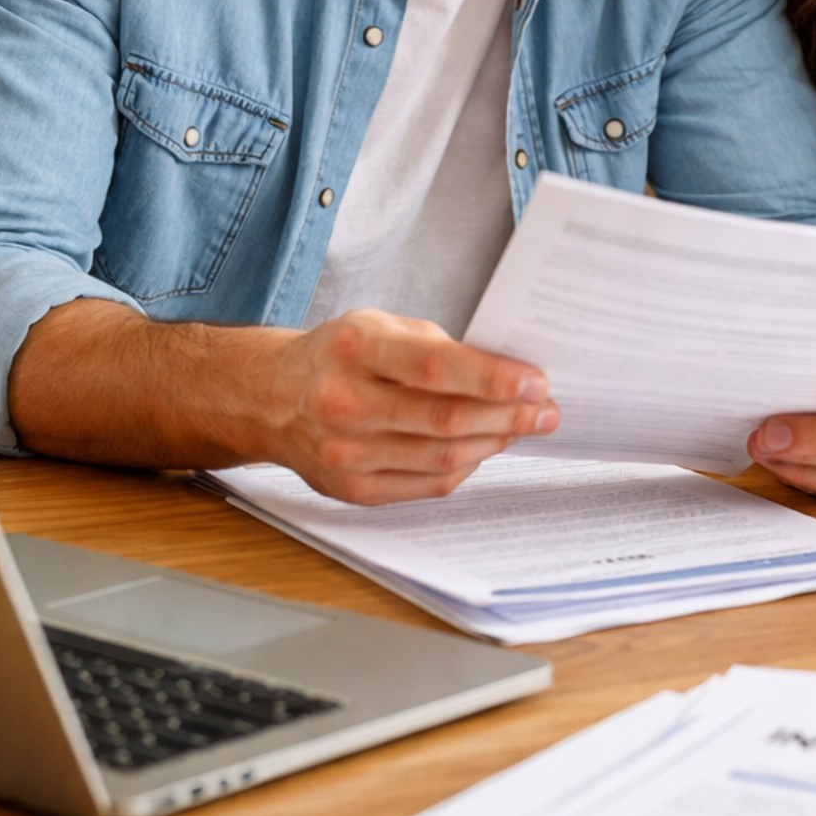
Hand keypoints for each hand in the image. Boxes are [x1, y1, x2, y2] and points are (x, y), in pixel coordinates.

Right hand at [247, 309, 557, 503]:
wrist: (270, 398)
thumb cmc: (337, 356)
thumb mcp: (381, 326)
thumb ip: (439, 348)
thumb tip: (508, 376)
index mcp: (354, 349)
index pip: (435, 368)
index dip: (494, 379)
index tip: (537, 382)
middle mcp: (344, 403)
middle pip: (444, 420)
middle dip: (508, 416)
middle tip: (545, 410)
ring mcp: (345, 453)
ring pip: (442, 457)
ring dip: (494, 443)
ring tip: (522, 427)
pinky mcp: (352, 489)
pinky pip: (428, 483)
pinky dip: (465, 465)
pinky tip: (483, 448)